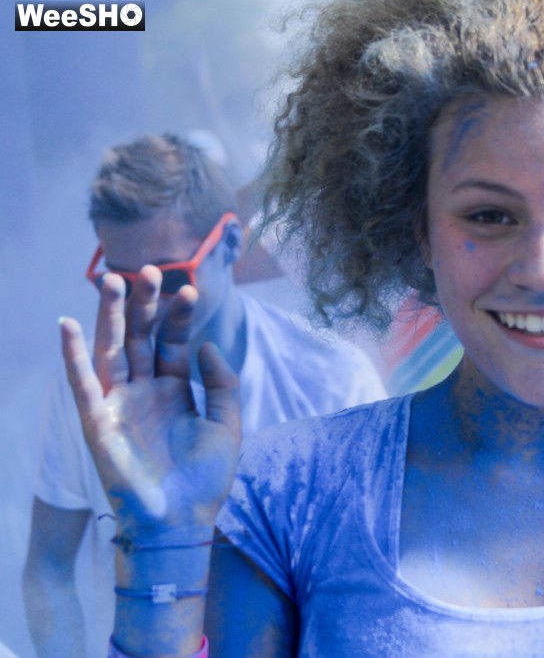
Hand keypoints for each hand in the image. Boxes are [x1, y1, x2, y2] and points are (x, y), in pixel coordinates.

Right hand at [60, 267, 240, 537]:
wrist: (183, 522)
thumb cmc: (205, 479)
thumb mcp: (227, 425)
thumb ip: (222, 384)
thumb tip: (207, 346)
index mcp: (174, 391)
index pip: (173, 343)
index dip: (179, 317)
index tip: (191, 290)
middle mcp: (143, 392)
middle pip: (139, 338)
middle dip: (143, 305)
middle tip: (149, 270)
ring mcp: (119, 405)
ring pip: (111, 350)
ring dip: (109, 316)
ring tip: (112, 279)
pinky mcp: (98, 422)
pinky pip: (82, 383)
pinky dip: (73, 355)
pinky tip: (69, 324)